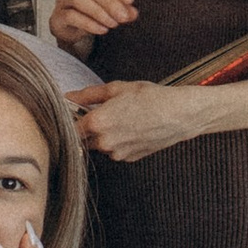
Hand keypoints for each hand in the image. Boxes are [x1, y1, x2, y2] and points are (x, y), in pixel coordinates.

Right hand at [50, 0, 137, 48]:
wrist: (73, 28)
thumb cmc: (92, 10)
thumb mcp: (112, 7)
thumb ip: (123, 7)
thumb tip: (133, 13)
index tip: (130, 0)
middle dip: (110, 2)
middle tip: (123, 16)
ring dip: (99, 12)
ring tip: (113, 23)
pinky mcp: (58, 15)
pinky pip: (70, 15)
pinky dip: (88, 23)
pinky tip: (101, 29)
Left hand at [74, 76, 203, 164]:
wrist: (179, 114)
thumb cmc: (150, 97)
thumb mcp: (117, 88)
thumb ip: (88, 94)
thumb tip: (68, 96)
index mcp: (97, 122)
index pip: (70, 129)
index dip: (69, 122)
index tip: (72, 115)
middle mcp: (104, 142)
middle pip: (83, 139)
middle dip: (87, 128)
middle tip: (100, 113)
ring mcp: (117, 153)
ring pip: (100, 146)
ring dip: (103, 135)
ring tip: (122, 119)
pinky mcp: (129, 159)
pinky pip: (115, 151)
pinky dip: (118, 142)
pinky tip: (131, 128)